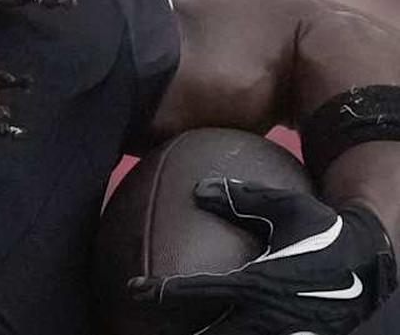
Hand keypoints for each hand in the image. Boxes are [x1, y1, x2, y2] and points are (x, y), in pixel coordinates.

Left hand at [128, 177, 396, 334]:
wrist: (374, 261)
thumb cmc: (326, 230)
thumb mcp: (287, 207)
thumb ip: (242, 198)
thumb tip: (199, 187)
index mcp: (256, 282)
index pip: (195, 290)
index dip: (160, 291)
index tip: (133, 290)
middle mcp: (266, 317)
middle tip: (150, 330)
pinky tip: (217, 333)